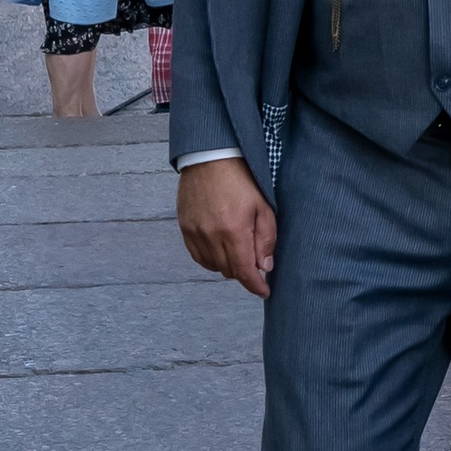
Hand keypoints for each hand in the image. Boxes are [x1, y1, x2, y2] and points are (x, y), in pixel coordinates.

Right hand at [179, 157, 276, 296]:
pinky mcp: (185, 229)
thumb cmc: (242, 180)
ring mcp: (195, 233)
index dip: (256, 286)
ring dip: (228, 266)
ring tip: (238, 251)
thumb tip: (265, 267)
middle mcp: (211, 236)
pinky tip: (220, 249)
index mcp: (233, 231)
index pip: (244, 272)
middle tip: (255, 262)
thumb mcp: (263, 207)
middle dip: (245, 272)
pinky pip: (198, 257)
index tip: (264, 291)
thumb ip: (266, 239)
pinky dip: (211, 259)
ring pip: (213, 266)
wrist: (211, 158)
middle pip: (229, 271)